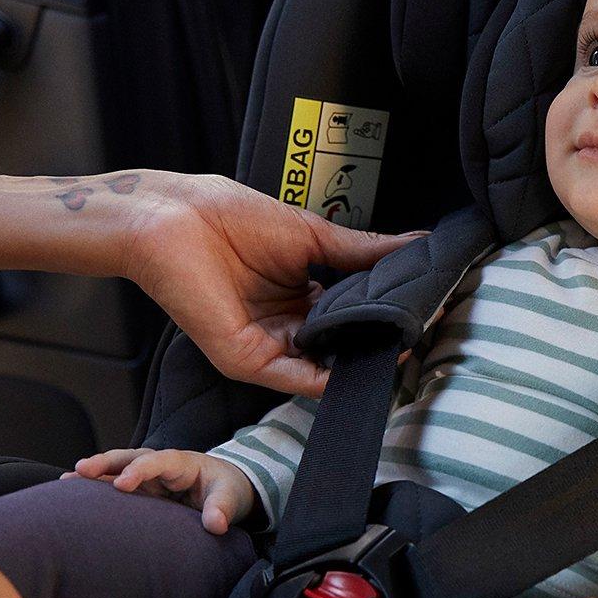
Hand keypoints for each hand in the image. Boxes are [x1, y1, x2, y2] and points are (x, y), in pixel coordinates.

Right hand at [68, 446, 256, 533]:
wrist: (225, 489)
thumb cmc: (227, 490)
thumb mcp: (231, 498)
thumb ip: (222, 509)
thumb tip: (216, 525)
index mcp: (182, 463)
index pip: (158, 462)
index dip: (140, 471)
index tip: (123, 484)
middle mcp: (160, 465)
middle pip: (129, 457)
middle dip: (106, 462)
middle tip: (80, 470)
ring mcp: (147, 476)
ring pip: (117, 469)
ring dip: (93, 474)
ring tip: (65, 482)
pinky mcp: (140, 490)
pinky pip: (115, 485)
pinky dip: (96, 488)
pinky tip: (72, 496)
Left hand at [123, 174, 416, 397]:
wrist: (171, 219)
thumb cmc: (230, 217)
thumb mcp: (312, 235)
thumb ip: (363, 250)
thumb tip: (417, 244)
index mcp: (303, 294)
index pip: (354, 315)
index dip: (387, 315)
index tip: (425, 310)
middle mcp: (289, 323)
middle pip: (343, 345)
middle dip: (379, 344)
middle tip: (422, 335)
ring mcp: (269, 344)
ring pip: (324, 367)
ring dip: (360, 364)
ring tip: (399, 352)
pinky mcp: (247, 359)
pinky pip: (295, 378)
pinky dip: (328, 379)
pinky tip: (358, 370)